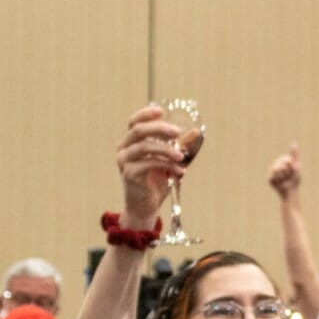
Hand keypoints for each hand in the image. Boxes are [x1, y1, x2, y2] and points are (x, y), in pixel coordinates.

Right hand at [115, 104, 182, 225]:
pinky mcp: (129, 174)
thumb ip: (178, 146)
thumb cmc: (155, 182)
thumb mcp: (169, 161)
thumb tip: (194, 132)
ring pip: (144, 146)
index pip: (134, 122)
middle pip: (138, 130)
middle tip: (177, 132)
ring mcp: (124, 161)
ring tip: (181, 156)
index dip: (146, 114)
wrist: (145, 207)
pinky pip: (147, 163)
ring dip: (166, 149)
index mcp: (131, 142)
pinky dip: (166, 165)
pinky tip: (180, 172)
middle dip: (159, 128)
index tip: (161, 111)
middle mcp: (124, 148)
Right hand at [267, 144, 302, 197]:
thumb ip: (295, 154)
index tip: (292, 168)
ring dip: (283, 176)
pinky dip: (278, 181)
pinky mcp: (269, 178)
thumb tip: (294, 142)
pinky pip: (272, 176)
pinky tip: (279, 183)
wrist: (290, 191)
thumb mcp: (297, 165)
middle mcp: (276, 165)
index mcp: (282, 161)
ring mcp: (272, 172)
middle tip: (288, 176)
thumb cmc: (295, 179)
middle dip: (287, 172)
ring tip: (284, 180)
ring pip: (275, 170)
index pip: (285, 159)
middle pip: (280, 164)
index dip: (290, 165)